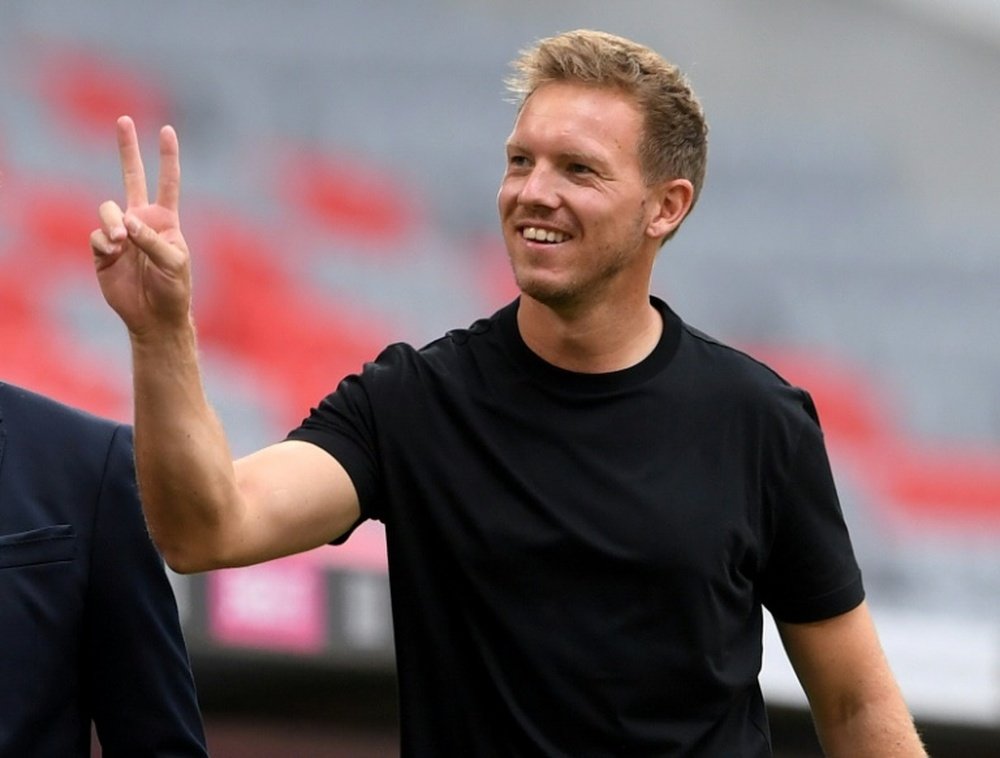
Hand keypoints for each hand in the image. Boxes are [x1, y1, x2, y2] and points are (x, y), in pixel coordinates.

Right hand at [90, 116, 191, 339]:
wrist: (154, 316)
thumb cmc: (173, 290)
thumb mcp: (173, 263)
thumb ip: (153, 239)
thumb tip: (127, 221)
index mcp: (166, 220)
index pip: (167, 182)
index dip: (167, 157)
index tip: (167, 130)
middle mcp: (141, 221)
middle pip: (132, 177)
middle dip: (128, 149)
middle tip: (123, 120)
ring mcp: (121, 234)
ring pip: (107, 209)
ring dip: (112, 222)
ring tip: (120, 241)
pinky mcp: (102, 250)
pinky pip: (97, 235)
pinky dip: (104, 242)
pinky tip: (113, 254)